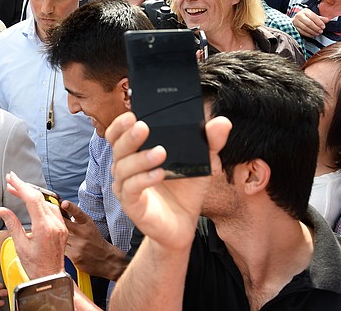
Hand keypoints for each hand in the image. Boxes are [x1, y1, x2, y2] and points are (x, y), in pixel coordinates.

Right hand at [0, 171, 66, 278]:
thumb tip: (3, 210)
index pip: (32, 199)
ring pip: (46, 202)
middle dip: (24, 187)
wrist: (50, 278)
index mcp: (44, 227)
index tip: (11, 178)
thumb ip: (12, 224)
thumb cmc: (36, 266)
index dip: (21, 186)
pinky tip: (32, 202)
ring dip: (32, 194)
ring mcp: (60, 226)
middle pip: (39, 197)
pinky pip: (52, 209)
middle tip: (11, 181)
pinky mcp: (61, 228)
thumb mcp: (20, 245)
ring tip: (18, 191)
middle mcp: (55, 224)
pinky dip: (40, 203)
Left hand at [60, 200, 127, 279]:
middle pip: (65, 224)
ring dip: (56, 236)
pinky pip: (61, 249)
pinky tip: (63, 248)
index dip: (70, 207)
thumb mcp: (87, 225)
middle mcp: (84, 233)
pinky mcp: (75, 256)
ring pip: (60, 237)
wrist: (106, 259)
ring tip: (54, 235)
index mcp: (87, 223)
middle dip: (55, 221)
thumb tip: (59, 206)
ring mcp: (80, 245)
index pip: (78, 213)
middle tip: (47, 217)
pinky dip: (60, 247)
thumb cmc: (93, 239)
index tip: (64, 203)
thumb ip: (73, 218)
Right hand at [109, 112, 229, 251]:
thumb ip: (209, 142)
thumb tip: (222, 122)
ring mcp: (126, 187)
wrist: (184, 225)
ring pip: (123, 168)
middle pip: (118, 148)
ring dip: (140, 158)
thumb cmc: (186, 190)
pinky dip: (144, 179)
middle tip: (143, 126)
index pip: (118, 135)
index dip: (120, 125)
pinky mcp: (132, 205)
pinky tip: (159, 174)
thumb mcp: (201, 163)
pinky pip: (131, 189)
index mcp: (135, 153)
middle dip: (129, 136)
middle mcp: (125, 168)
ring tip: (160, 152)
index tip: (132, 114)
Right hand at [291, 8, 327, 37]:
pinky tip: (312, 35)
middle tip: (321, 31)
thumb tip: (327, 20)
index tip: (323, 26)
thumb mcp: (313, 15)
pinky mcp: (294, 27)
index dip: (319, 22)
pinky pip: (302, 32)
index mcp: (305, 11)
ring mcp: (296, 21)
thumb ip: (320, 18)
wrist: (296, 19)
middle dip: (316, 28)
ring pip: (305, 28)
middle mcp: (299, 16)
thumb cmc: (306, 17)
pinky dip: (308, 34)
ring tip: (317, 33)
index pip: (313, 17)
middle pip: (309, 23)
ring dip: (312, 32)